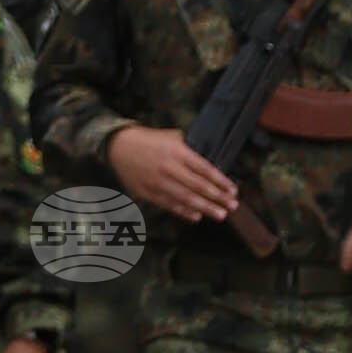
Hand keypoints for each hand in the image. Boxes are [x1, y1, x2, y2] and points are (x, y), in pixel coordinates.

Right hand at [105, 124, 236, 224]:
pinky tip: (196, 216)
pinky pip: (168, 204)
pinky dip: (183, 211)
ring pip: (186, 198)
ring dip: (205, 208)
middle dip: (218, 198)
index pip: (205, 169)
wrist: (118, 145)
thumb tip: (211, 158)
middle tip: (232, 206)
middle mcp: (169, 167)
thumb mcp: (172, 136)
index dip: (221, 182)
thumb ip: (191, 147)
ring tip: (220, 215)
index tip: (233, 191)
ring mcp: (157, 181)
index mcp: (177, 152)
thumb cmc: (148, 140)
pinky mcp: (147, 191)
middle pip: (198, 186)